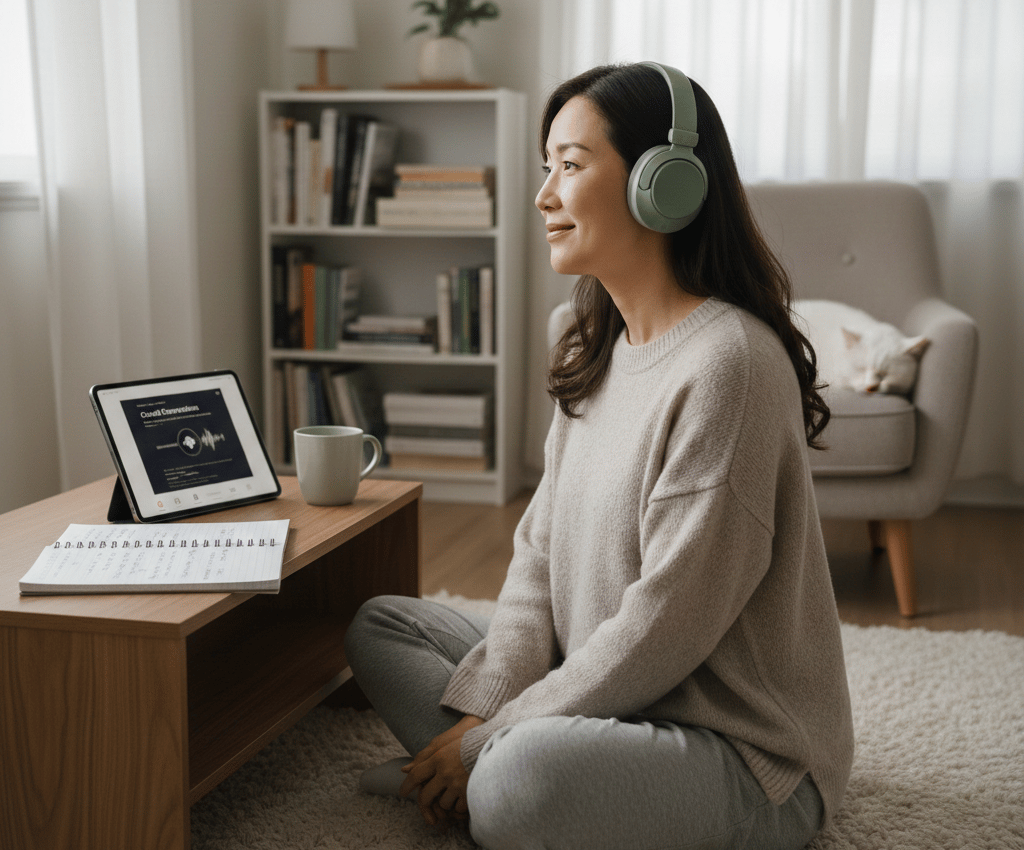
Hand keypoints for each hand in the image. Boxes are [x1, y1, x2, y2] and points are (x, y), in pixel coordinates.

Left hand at [399, 714, 483, 828]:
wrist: (494, 743)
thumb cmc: (467, 741)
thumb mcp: (444, 744)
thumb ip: (424, 757)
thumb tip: (404, 770)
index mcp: (439, 757)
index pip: (416, 775)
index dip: (407, 785)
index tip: (403, 792)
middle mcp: (446, 772)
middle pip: (426, 795)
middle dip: (425, 801)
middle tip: (427, 802)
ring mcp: (458, 784)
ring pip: (442, 804)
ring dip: (445, 801)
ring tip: (452, 793)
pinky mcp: (471, 793)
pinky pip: (458, 809)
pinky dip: (460, 806)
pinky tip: (463, 797)